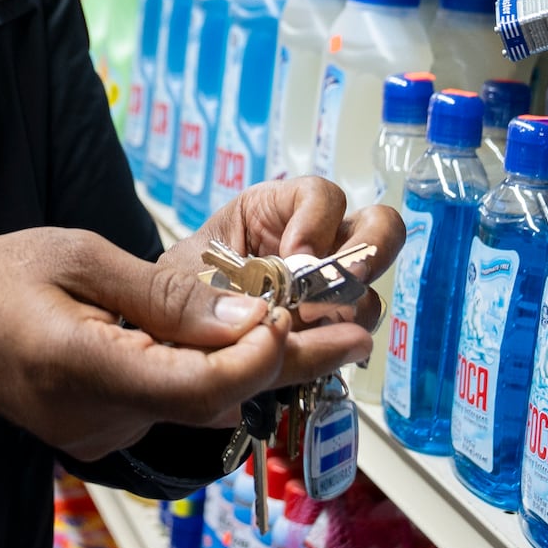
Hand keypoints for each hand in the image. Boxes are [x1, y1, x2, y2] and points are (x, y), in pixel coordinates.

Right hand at [0, 226, 368, 460]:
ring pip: (200, 409)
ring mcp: (101, 436)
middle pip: (213, 403)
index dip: (257, 360)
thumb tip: (250, 317)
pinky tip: (242, 339)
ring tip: (315, 325)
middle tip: (355, 331)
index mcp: (81, 368)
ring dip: (254, 368)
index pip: (194, 387)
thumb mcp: (79, 259)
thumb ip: (165, 297)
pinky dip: (212, 374)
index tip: (294, 318)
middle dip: (285, 364)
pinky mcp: (104, 435)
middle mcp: (97, 419)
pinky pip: (174, 407)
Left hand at [173, 176, 404, 338]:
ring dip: (353, 306)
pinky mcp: (329, 328)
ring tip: (318, 327)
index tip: (297, 255)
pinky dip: (342, 342)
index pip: (322, 195)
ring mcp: (328, 287)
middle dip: (370, 251)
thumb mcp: (182, 276)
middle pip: (377, 226)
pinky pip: (356, 331)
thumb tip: (258, 311)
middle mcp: (314, 243)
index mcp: (276, 210)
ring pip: (371, 285)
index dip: (318, 220)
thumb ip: (214, 290)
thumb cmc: (176, 292)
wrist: (170, 339)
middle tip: (347, 281)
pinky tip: (314, 351)